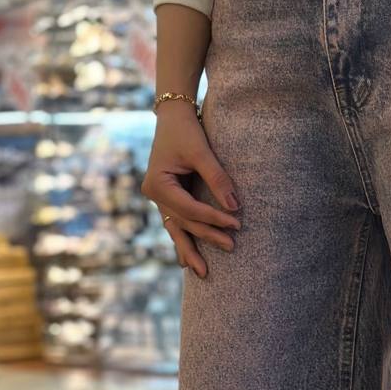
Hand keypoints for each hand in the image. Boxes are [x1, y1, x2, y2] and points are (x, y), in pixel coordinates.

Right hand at [141, 101, 240, 278]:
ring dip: (190, 249)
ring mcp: (158, 199)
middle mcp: (153, 194)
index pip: (190, 209)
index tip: (237, 223)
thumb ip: (218, 179)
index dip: (213, 218)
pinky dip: (183, 240)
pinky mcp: (166, 198)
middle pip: (184, 223)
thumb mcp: (202, 152)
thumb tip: (236, 207)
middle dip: (207, 237)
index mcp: (158, 184)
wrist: (173, 117)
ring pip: (176, 229)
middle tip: (232, 247)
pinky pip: (175, 223)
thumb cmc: (187, 130)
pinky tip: (187, 261)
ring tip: (203, 272)